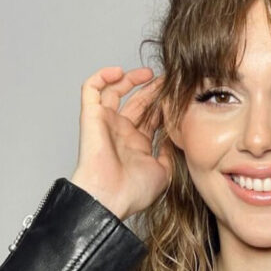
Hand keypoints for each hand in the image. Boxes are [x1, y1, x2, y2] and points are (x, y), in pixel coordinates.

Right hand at [70, 66, 171, 219]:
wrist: (110, 198)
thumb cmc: (132, 192)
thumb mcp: (163, 173)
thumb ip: (170, 153)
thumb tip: (176, 137)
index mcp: (137, 145)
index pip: (152, 117)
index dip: (164, 104)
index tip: (179, 94)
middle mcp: (121, 132)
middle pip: (137, 102)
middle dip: (153, 89)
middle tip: (169, 78)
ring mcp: (106, 123)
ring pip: (115, 91)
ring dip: (130, 79)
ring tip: (148, 73)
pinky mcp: (91, 116)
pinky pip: (91, 90)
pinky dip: (101, 77)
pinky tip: (119, 72)